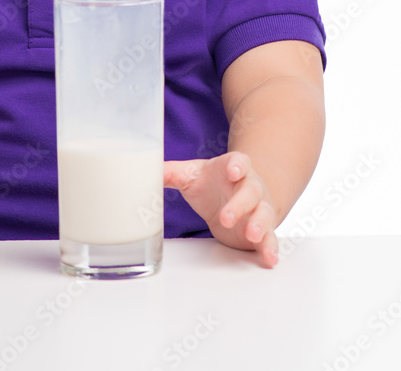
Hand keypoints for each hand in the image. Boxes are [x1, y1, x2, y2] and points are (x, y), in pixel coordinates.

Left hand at [164, 151, 278, 267]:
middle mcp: (251, 186)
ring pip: (264, 214)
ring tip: (252, 235)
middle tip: (226, 217)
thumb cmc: (212, 182)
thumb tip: (150, 170)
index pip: (239, 162)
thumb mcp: (192, 175)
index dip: (236, 165)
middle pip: (250, 192)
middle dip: (240, 205)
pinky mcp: (263, 230)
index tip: (232, 171)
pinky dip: (271, 248)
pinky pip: (270, 238)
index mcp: (233, 168)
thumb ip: (173, 173)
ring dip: (260, 225)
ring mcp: (259, 208)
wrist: (235, 194)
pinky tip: (270, 258)